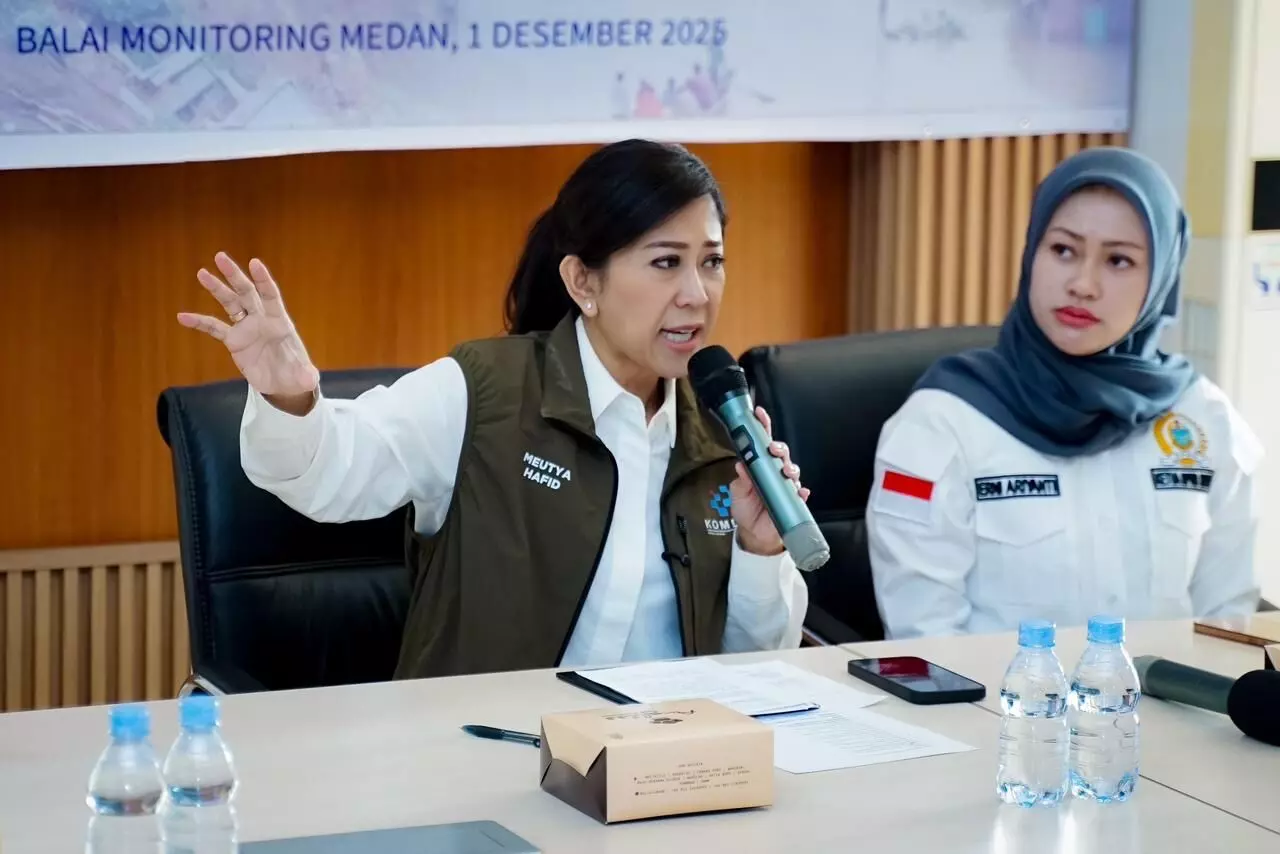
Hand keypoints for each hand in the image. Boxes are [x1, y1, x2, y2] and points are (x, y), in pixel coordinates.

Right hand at [177, 252, 318, 408]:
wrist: (283, 384)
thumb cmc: (297, 375)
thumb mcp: (303, 377)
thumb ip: (305, 376)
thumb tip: (309, 380)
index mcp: (280, 322)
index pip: (271, 296)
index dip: (263, 280)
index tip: (254, 263)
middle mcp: (261, 319)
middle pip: (246, 292)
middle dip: (234, 275)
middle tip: (220, 257)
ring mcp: (246, 328)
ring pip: (230, 303)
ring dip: (217, 288)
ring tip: (202, 273)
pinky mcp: (234, 340)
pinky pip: (215, 328)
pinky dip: (200, 322)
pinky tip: (183, 317)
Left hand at [728, 406, 809, 555]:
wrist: (753, 534)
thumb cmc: (745, 509)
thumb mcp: (737, 493)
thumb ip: (739, 480)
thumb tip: (741, 465)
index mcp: (759, 467)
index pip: (762, 444)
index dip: (763, 427)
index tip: (760, 414)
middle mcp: (774, 473)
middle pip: (781, 454)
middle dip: (779, 448)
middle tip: (773, 449)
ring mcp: (785, 486)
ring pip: (792, 470)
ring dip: (790, 468)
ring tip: (785, 471)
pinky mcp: (792, 501)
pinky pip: (800, 494)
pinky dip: (801, 492)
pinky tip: (800, 491)